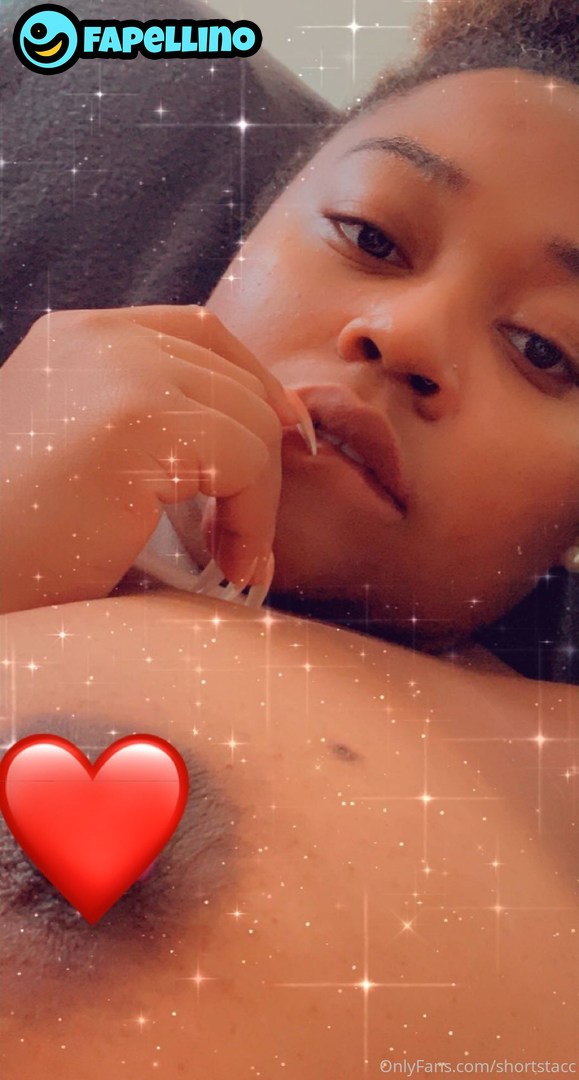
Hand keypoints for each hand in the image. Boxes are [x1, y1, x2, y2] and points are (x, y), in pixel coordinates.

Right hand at [0, 305, 313, 612]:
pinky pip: (248, 459)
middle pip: (235, 374)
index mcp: (78, 341)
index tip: (285, 440)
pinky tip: (228, 564)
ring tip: (233, 559)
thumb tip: (255, 438)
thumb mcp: (83, 459)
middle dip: (264, 454)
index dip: (255, 384)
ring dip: (260, 498)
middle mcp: (98, 339)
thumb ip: (150, 426)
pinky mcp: (138, 420)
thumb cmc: (23, 546)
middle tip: (248, 534)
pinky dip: (255, 518)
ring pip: (251, 419)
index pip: (201, 334)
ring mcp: (118, 371)